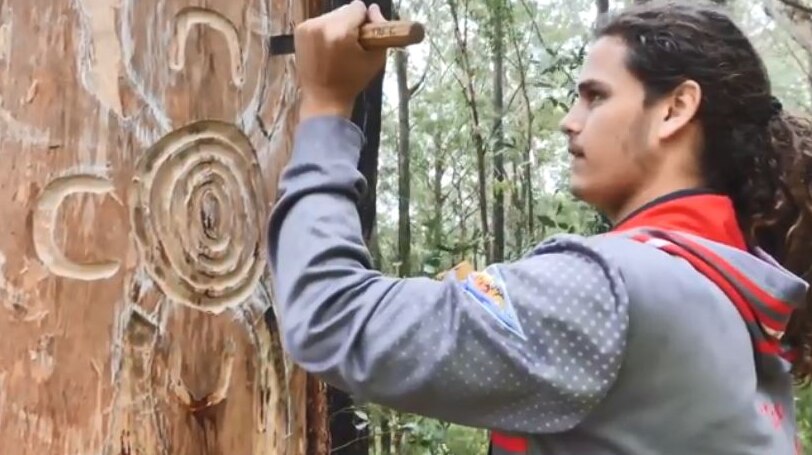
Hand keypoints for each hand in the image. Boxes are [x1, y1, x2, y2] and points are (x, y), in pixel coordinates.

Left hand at [295, 1, 388, 119]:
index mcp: (340, 32)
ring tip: (337, 49)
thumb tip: (374, 9)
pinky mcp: (299, 30)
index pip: (358, 7)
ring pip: (332, 15)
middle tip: (350, 45)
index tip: (363, 36)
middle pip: (344, 9)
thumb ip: (379, 30)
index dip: (365, 21)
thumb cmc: (352, 82)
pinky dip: (325, 31)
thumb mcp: (375, 59)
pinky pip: (320, 21)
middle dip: (350, 23)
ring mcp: (308, 27)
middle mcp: (321, 25)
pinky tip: (326, 49)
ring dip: (338, 26)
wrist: (323, 98)